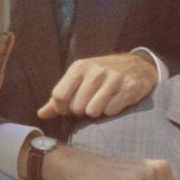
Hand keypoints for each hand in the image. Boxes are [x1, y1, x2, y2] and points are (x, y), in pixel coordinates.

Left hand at [37, 53, 157, 120]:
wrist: (138, 65)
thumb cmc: (103, 75)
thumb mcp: (80, 79)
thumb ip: (60, 97)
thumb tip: (41, 114)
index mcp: (80, 67)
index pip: (59, 96)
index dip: (62, 108)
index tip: (69, 108)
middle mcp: (96, 71)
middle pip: (76, 107)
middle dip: (81, 111)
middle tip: (89, 104)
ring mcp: (114, 78)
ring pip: (93, 111)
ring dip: (96, 112)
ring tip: (102, 103)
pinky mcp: (129, 87)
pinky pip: (111, 111)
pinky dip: (112, 111)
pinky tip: (116, 101)